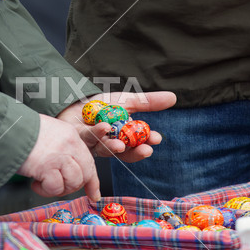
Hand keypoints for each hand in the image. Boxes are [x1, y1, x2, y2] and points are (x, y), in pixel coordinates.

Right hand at [17, 114, 100, 201]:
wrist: (5, 128)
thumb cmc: (20, 131)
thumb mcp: (48, 132)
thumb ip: (61, 147)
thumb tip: (67, 168)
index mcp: (70, 134)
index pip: (88, 161)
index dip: (92, 181)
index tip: (93, 194)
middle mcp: (69, 144)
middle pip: (84, 174)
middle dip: (72, 186)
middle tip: (57, 187)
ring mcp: (60, 156)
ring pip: (72, 182)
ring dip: (58, 189)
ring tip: (43, 183)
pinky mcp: (47, 167)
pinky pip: (55, 188)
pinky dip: (45, 190)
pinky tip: (35, 183)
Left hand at [57, 91, 175, 162]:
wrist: (75, 98)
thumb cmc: (102, 104)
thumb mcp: (127, 100)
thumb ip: (148, 102)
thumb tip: (174, 97)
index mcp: (121, 138)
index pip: (135, 147)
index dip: (145, 145)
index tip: (156, 140)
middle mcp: (107, 144)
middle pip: (121, 152)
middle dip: (134, 151)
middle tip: (145, 149)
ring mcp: (91, 142)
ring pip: (103, 148)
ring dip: (113, 147)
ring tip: (120, 144)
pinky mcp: (77, 137)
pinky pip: (87, 138)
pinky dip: (96, 133)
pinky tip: (103, 127)